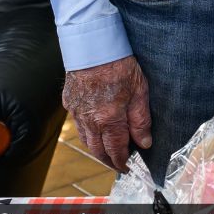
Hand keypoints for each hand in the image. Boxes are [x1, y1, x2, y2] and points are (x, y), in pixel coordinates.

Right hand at [63, 55, 151, 171]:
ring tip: (107, 150)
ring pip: (85, 139)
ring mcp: (76, 112)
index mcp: (109, 120)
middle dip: (108, 160)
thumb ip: (141, 120)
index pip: (116, 150)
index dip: (122, 162)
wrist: (93, 45)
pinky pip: (78, 124)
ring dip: (96, 148)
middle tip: (118, 164)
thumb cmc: (119, 65)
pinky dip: (87, 131)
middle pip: (97, 151)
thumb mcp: (140, 91)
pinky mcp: (68, 102)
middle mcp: (90, 120)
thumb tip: (144, 143)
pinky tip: (95, 128)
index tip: (127, 168)